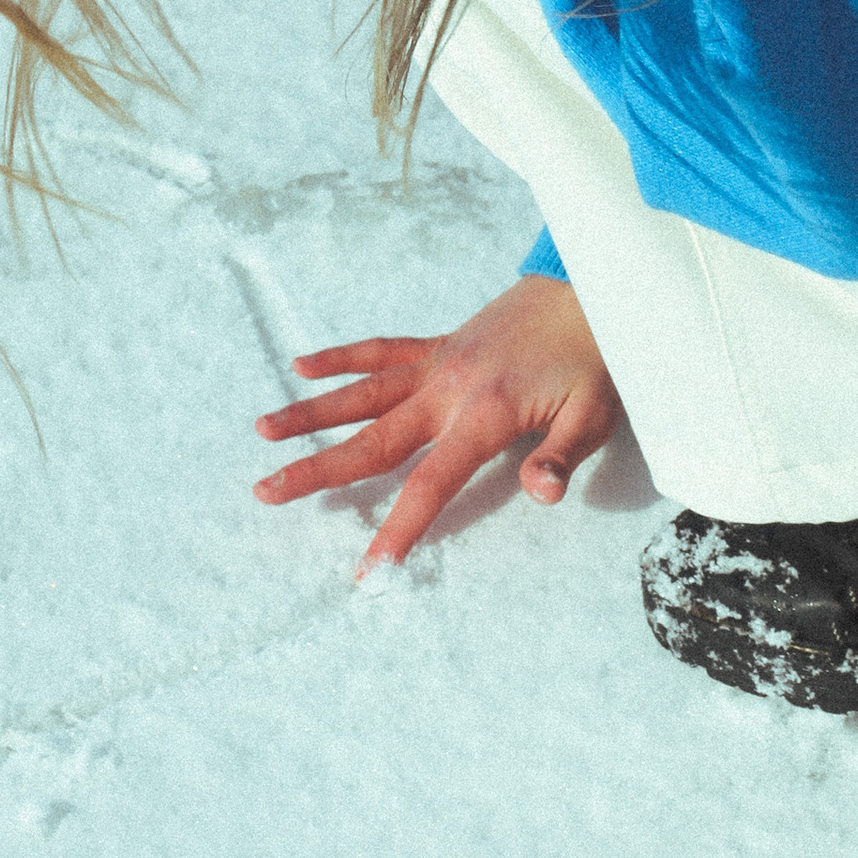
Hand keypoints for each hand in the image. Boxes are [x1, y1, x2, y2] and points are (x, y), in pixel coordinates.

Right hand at [251, 277, 622, 570]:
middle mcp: (447, 389)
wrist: (587, 288)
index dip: (398, 529)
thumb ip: (561, 456)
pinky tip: (303, 365)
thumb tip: (540, 494)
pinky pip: (382, 350)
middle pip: (372, 440)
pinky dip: (342, 357)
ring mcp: (437, 363)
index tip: (368, 569)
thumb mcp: (594, 414)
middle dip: (318, 470)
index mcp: (483, 416)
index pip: (430, 484)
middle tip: (266, 491)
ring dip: (311, 412)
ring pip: (362, 393)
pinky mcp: (439, 344)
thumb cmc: (594, 358)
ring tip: (262, 430)